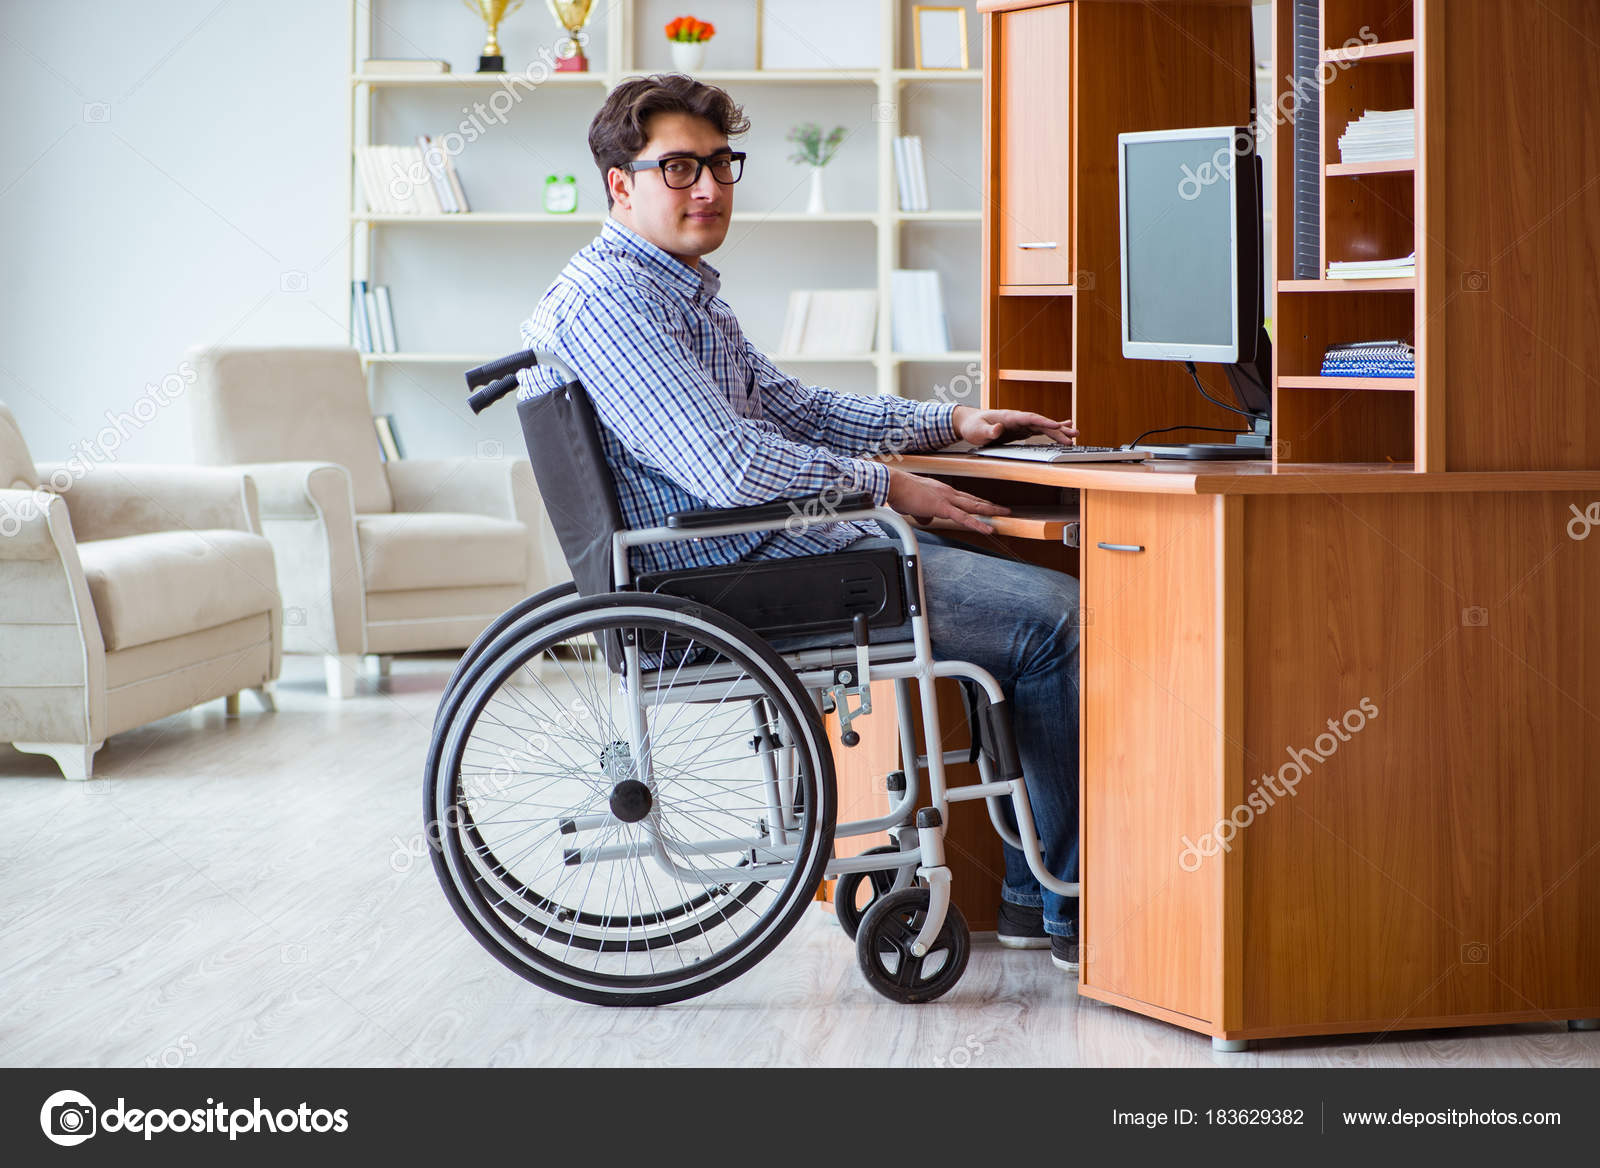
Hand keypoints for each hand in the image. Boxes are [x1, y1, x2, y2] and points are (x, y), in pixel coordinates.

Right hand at [886, 468, 1009, 534]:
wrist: (894, 485)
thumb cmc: (901, 493)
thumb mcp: (914, 506)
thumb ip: (923, 514)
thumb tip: (927, 520)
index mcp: (942, 491)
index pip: (965, 498)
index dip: (978, 503)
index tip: (987, 505)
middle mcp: (948, 492)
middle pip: (974, 500)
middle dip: (990, 505)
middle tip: (1004, 509)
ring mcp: (947, 499)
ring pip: (974, 506)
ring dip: (990, 511)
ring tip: (1004, 515)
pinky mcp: (942, 507)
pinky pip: (964, 518)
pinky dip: (978, 524)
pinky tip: (988, 529)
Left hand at [952, 406, 1077, 447]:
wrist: (968, 423)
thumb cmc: (973, 426)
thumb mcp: (978, 430)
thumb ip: (989, 430)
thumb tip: (999, 429)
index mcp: (1009, 416)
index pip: (1030, 418)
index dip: (1044, 421)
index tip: (1057, 426)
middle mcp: (1018, 419)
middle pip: (1041, 423)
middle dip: (1058, 429)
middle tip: (1074, 435)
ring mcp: (1020, 424)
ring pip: (1043, 427)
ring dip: (1058, 431)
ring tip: (1075, 434)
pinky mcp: (1020, 431)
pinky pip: (1039, 431)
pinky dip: (1051, 431)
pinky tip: (1061, 431)